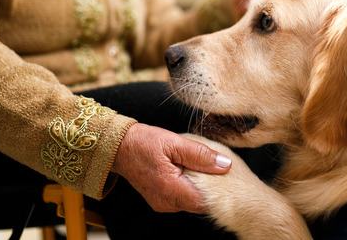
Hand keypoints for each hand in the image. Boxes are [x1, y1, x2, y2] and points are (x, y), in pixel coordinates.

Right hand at [111, 123, 231, 213]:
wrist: (118, 147)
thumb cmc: (143, 142)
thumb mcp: (174, 143)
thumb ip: (201, 155)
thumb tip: (225, 164)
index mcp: (170, 190)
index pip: (205, 202)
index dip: (220, 191)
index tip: (228, 177)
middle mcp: (166, 202)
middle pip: (199, 203)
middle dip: (211, 188)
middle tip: (217, 168)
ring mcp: (163, 203)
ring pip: (191, 201)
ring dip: (200, 187)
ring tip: (202, 167)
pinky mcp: (161, 200)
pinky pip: (182, 198)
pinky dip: (189, 186)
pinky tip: (190, 171)